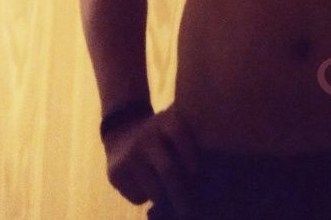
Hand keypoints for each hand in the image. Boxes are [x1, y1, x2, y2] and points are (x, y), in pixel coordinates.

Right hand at [103, 102, 197, 217]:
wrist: (122, 131)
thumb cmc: (162, 136)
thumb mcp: (174, 126)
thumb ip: (190, 142)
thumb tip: (214, 177)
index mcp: (166, 121)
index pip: (180, 135)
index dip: (191, 155)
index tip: (197, 173)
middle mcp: (147, 137)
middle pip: (168, 170)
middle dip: (182, 193)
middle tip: (190, 209)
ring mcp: (130, 155)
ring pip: (153, 189)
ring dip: (166, 199)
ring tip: (176, 205)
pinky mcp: (116, 172)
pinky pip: (137, 196)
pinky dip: (146, 199)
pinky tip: (149, 192)